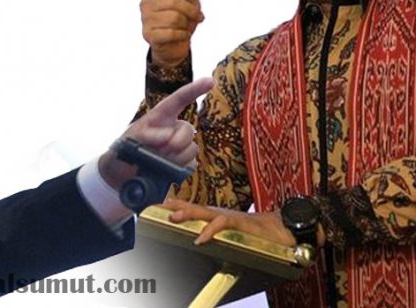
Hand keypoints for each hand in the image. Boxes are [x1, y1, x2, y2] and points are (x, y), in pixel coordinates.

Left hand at [98, 77, 212, 189]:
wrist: (122, 176)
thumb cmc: (123, 153)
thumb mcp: (128, 141)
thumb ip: (144, 136)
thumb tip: (167, 136)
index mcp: (160, 117)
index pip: (179, 100)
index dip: (194, 90)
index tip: (210, 82)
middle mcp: (173, 129)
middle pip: (188, 130)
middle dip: (177, 141)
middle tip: (161, 150)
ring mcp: (180, 146)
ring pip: (191, 149)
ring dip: (174, 157)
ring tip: (157, 161)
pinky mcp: (183, 163)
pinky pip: (190, 164)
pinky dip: (179, 168)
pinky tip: (165, 169)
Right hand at [116, 0, 203, 67]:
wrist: (179, 43)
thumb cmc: (184, 17)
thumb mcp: (192, 0)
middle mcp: (145, 3)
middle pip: (173, 0)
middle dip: (190, 9)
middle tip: (195, 15)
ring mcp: (144, 19)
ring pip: (174, 18)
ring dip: (186, 24)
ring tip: (183, 27)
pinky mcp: (148, 34)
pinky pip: (171, 32)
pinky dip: (182, 35)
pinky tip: (180, 36)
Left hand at [161, 198, 296, 246]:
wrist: (284, 230)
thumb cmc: (258, 233)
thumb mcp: (233, 233)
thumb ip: (219, 233)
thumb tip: (203, 240)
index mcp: (217, 215)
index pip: (194, 207)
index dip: (178, 204)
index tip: (160, 203)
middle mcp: (221, 213)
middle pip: (195, 206)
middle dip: (177, 205)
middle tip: (160, 206)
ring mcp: (230, 216)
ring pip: (205, 212)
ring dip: (188, 213)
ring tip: (173, 217)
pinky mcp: (241, 222)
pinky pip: (222, 224)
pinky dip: (210, 231)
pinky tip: (201, 238)